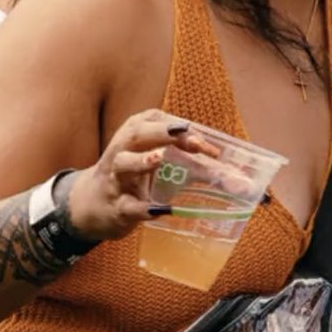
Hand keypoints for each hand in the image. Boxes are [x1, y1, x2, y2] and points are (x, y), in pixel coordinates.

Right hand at [65, 111, 219, 241]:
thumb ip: (198, 169)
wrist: (90, 207)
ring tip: (158, 158)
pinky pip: (127, 206)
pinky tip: (159, 210)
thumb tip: (241, 181)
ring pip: (123, 164)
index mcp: (135, 136)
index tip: (206, 143)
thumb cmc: (134, 180)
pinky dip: (143, 208)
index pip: (156, 122)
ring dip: (141, 161)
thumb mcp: (160, 167)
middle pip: (135, 134)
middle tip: (183, 132)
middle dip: (159, 131)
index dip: (181, 128)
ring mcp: (115, 180)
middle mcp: (121, 152)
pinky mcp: (115, 207)